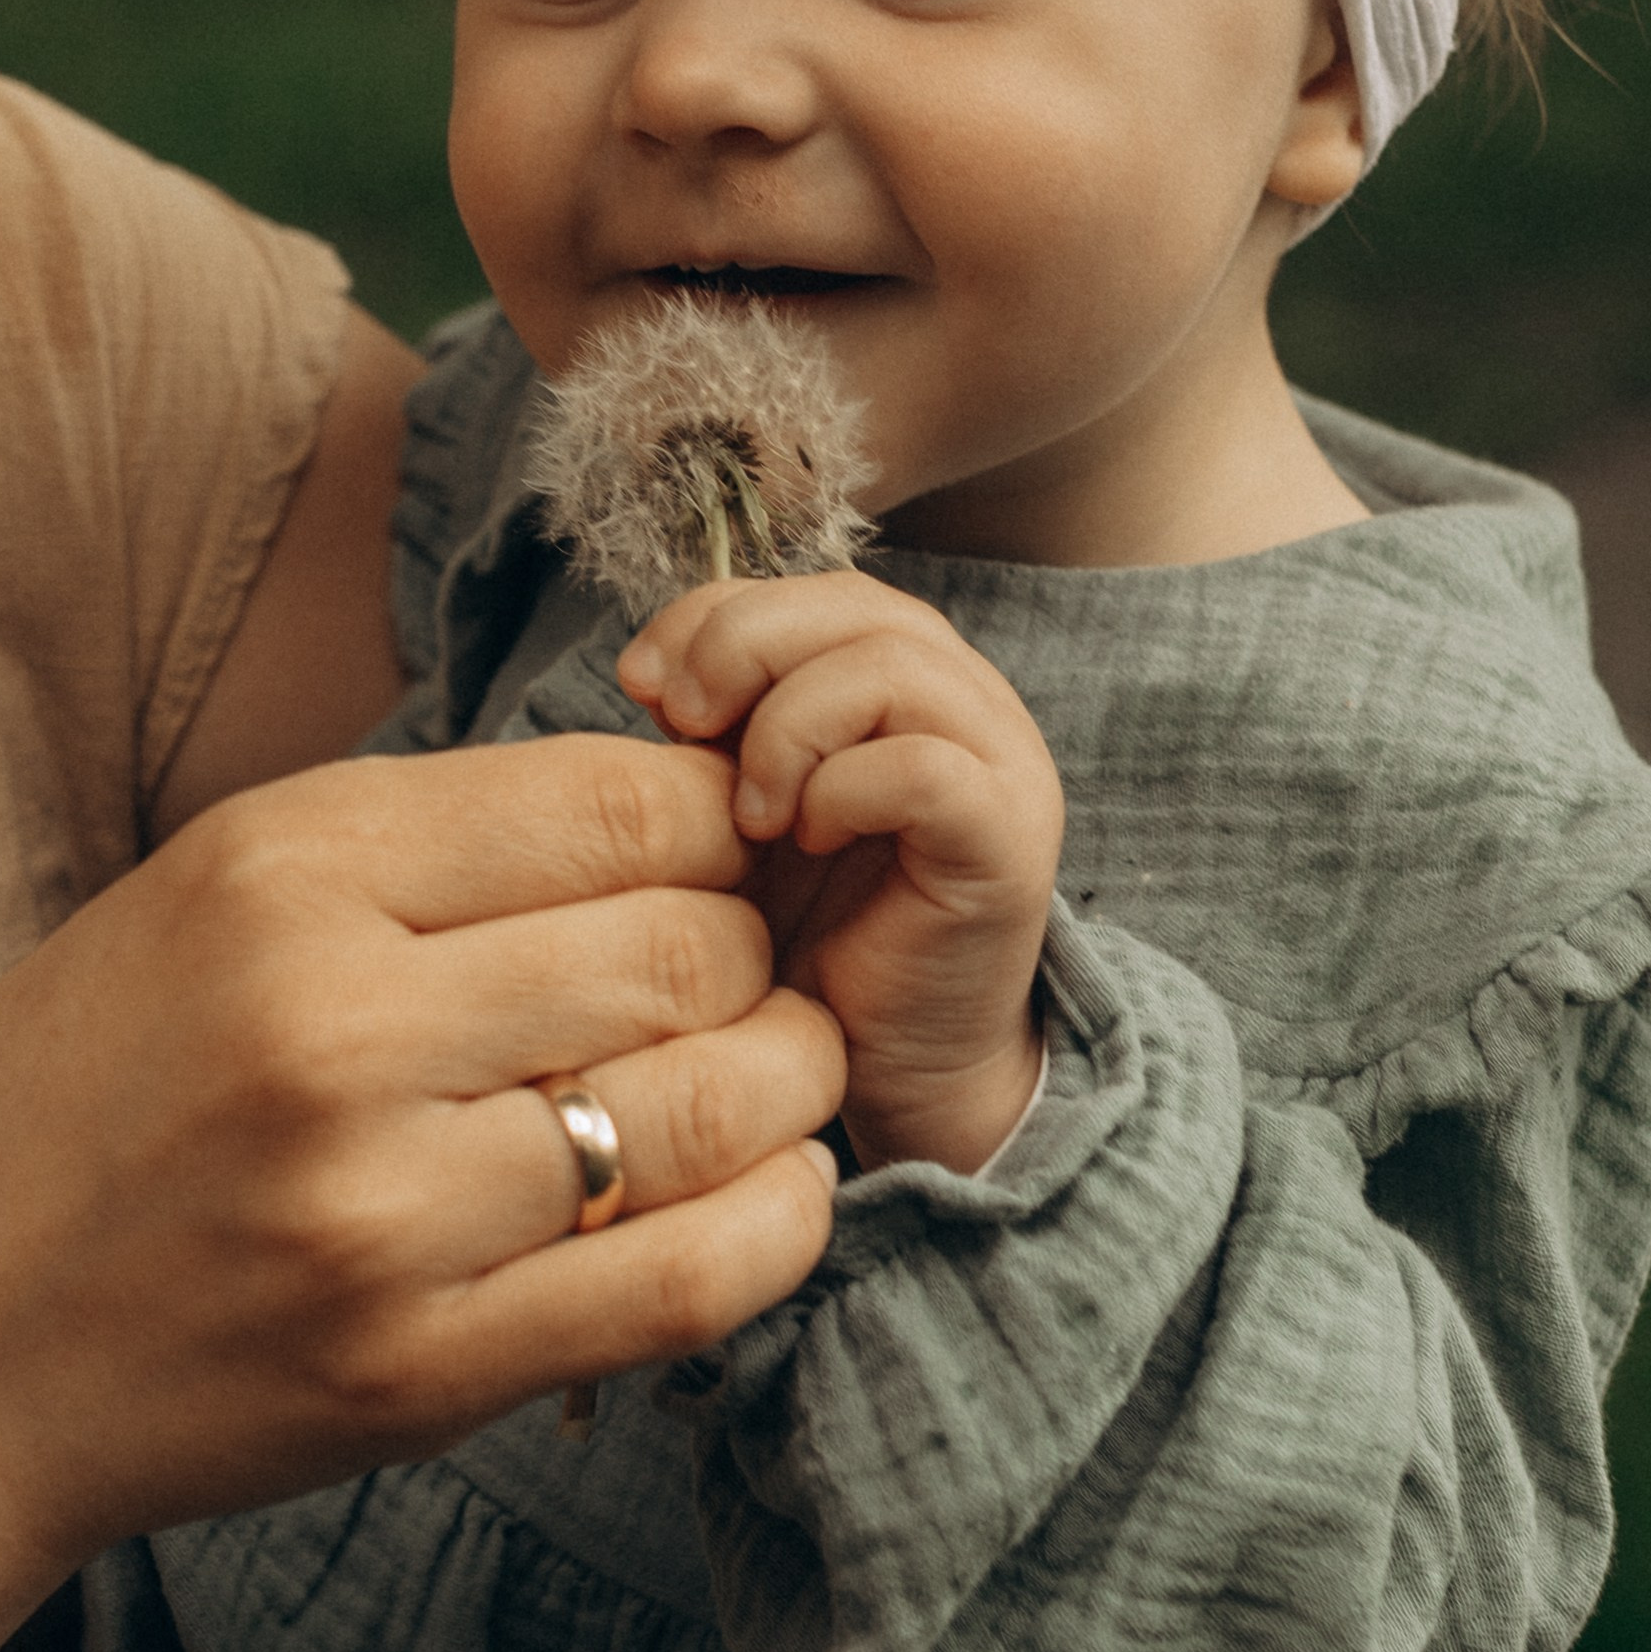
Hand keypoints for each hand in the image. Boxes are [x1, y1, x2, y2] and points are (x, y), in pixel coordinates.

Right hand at [0, 732, 846, 1615]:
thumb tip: (668, 809)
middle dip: (759, 949)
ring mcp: (381, 1214)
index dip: (716, 819)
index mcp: (277, 872)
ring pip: (719, 1101)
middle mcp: (334, 1027)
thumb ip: (418, 855)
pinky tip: (769, 1190)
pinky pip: (691, 1280)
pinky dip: (777, 1223)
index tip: (718, 851)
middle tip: (747, 972)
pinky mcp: (419, 1372)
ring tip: (771, 1072)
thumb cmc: (58, 1109)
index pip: (617, 800)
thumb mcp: (194, 902)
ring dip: (790, 1078)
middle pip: (689, 943)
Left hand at [617, 577, 1061, 1175]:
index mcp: (901, 675)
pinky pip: (925, 767)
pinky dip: (843, 790)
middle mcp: (966, 701)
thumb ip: (713, 726)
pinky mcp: (1008, 841)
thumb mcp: (735, 806)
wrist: (884, 1062)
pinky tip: (806, 840)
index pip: (810, 589)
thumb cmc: (806, 932)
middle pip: (856, 604)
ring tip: (749, 813)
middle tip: (684, 727)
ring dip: (790, 726)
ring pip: (893, 667)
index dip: (716, 613)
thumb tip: (650, 670)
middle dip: (743, 648)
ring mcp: (1001, 765)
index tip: (642, 685)